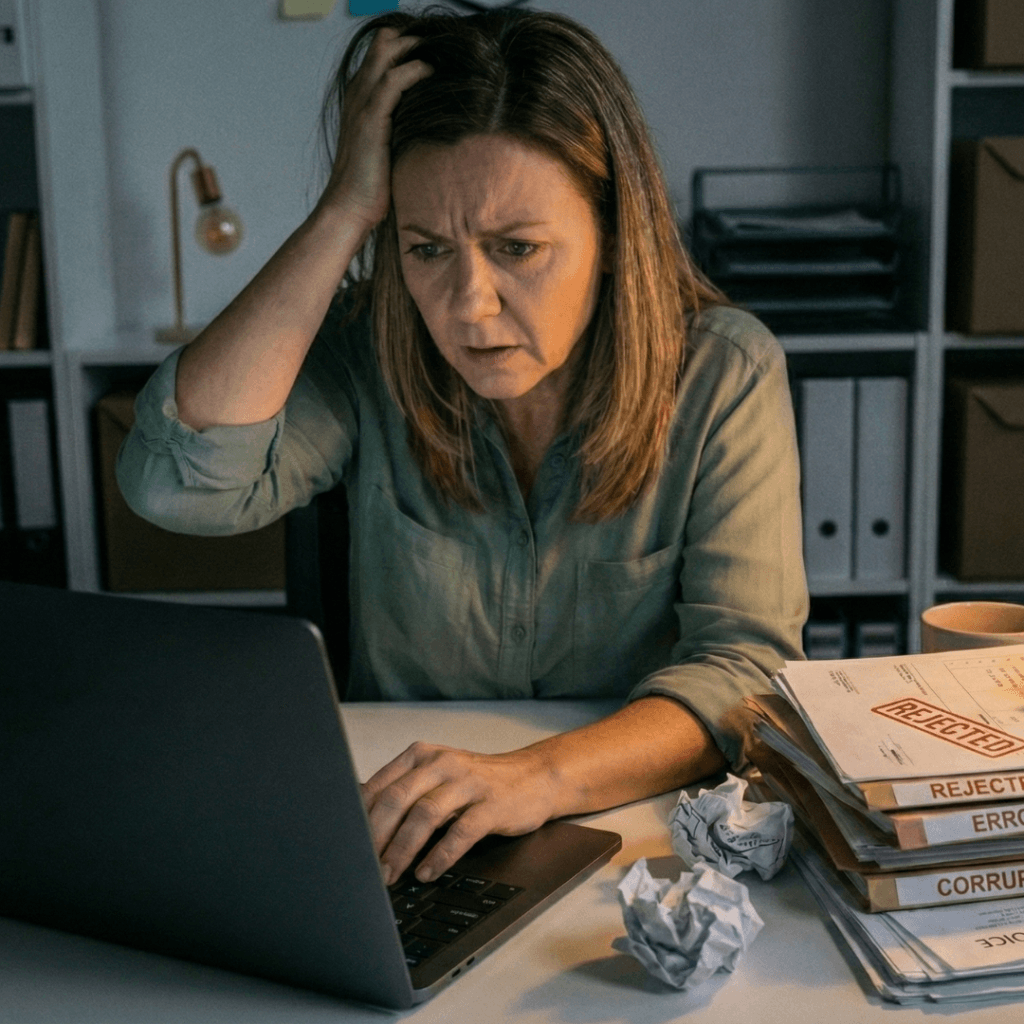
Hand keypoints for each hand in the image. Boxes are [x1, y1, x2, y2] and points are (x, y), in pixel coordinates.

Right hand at [319, 26, 433, 228]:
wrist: (350, 207)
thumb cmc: (371, 184)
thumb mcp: (388, 146)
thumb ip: (401, 125)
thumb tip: (430, 120)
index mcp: (361, 97)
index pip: (382, 52)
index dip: (407, 45)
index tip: (436, 49)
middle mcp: (358, 94)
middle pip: (383, 42)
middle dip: (414, 39)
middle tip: (443, 47)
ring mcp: (361, 104)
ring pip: (386, 53)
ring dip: (416, 47)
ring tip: (442, 52)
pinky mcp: (370, 119)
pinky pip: (392, 81)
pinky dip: (413, 70)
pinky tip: (430, 71)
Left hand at [361, 742, 558, 884]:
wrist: (534, 777)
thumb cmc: (477, 783)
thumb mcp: (438, 778)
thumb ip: (405, 793)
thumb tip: (360, 828)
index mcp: (421, 755)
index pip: (380, 786)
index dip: (359, 820)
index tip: (347, 848)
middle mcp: (442, 763)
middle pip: (397, 799)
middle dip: (376, 837)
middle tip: (366, 868)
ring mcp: (468, 782)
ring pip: (425, 814)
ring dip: (403, 849)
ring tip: (391, 875)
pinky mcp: (492, 804)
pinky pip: (461, 832)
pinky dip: (440, 855)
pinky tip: (428, 872)